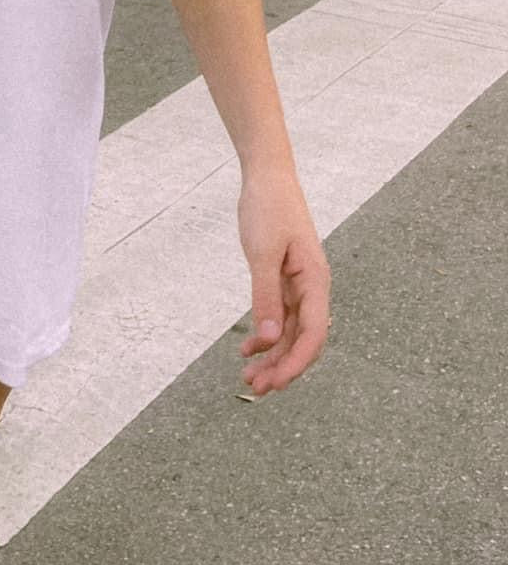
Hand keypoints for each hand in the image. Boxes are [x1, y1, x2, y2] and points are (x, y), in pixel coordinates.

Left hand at [236, 165, 330, 394]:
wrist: (267, 177)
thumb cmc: (268, 209)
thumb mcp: (263, 253)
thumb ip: (266, 296)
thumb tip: (271, 338)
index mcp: (315, 281)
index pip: (313, 334)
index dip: (296, 363)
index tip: (275, 383)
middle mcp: (313, 287)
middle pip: (304, 339)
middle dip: (283, 366)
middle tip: (255, 387)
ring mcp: (300, 285)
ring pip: (291, 332)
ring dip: (273, 355)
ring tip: (249, 375)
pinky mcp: (285, 280)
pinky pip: (281, 317)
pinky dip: (266, 335)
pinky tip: (248, 348)